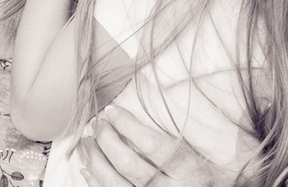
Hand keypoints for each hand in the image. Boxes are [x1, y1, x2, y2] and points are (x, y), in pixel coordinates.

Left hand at [80, 106, 231, 185]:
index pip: (150, 144)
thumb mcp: (200, 155)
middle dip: (105, 139)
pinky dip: (94, 180)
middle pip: (126, 163)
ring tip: (88, 141)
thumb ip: (175, 138)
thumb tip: (136, 111)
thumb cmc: (204, 176)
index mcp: (187, 171)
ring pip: (113, 181)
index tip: (112, 111)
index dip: (126, 125)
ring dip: (95, 158)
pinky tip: (86, 166)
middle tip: (98, 124)